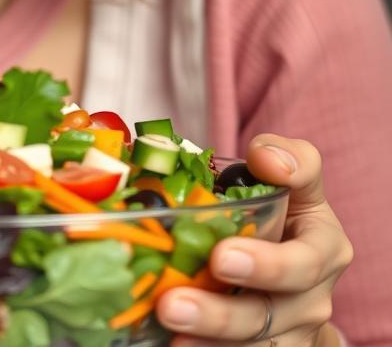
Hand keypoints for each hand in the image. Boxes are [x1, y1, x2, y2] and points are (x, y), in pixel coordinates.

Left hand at [156, 135, 352, 345]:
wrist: (281, 254)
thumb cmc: (282, 204)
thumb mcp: (294, 174)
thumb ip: (289, 158)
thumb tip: (267, 158)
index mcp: (323, 249)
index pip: (304, 261)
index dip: (267, 264)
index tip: (221, 256)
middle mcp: (311, 298)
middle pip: (269, 314)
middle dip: (220, 313)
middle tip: (174, 303)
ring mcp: (290, 333)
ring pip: (251, 344)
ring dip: (206, 339)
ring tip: (164, 323)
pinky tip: (167, 342)